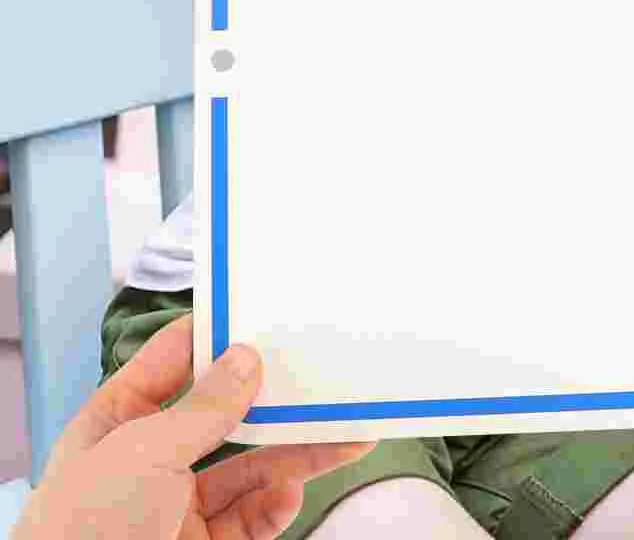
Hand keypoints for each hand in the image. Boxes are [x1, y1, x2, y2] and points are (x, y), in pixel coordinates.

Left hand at [14, 314, 373, 539]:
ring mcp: (177, 507)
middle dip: (276, 398)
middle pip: (225, 415)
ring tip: (348, 437)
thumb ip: (203, 407)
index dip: (218, 334)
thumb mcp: (142, 452)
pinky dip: (276, 505)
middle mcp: (151, 459)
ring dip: (297, 454)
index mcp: (118, 421)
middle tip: (328, 375)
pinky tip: (292, 492)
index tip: (271, 309)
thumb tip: (249, 357)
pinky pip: (250, 518)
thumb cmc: (91, 524)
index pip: (173, 360)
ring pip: (250, 468)